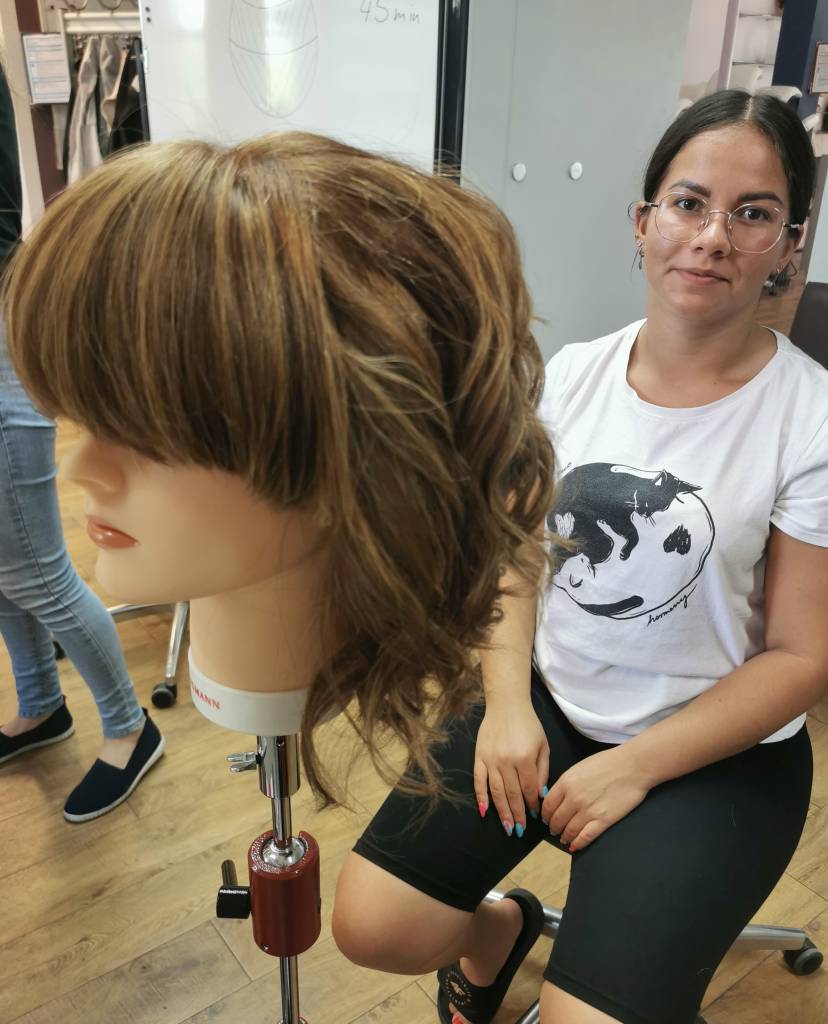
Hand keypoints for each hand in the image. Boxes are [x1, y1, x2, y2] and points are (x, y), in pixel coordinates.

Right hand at [474, 701, 548, 835]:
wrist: (506, 705)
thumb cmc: (529, 725)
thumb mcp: (543, 746)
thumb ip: (542, 771)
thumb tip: (540, 795)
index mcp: (525, 758)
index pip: (529, 789)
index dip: (531, 805)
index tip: (534, 816)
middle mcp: (507, 762)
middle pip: (512, 794)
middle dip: (517, 815)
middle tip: (520, 831)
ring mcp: (491, 760)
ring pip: (496, 792)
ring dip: (502, 812)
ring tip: (506, 827)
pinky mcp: (479, 757)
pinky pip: (478, 781)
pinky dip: (480, 797)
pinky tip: (483, 811)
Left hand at [541, 746, 649, 851]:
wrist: (632, 766)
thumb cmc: (607, 763)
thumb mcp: (579, 767)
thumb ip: (567, 783)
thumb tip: (558, 797)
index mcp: (566, 782)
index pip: (548, 805)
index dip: (546, 815)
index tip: (546, 818)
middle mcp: (574, 798)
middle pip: (557, 819)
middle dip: (554, 827)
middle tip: (554, 830)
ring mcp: (588, 810)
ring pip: (570, 830)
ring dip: (565, 836)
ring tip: (564, 838)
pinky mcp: (603, 820)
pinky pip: (586, 836)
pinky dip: (578, 843)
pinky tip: (575, 846)